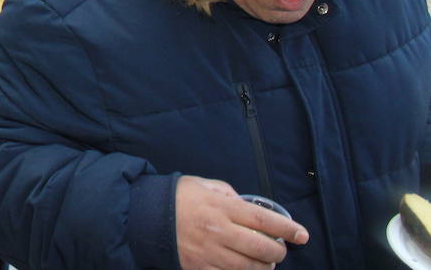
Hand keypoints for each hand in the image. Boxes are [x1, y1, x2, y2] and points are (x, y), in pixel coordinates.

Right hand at [175, 176, 307, 269]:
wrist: (143, 215)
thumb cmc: (175, 197)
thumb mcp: (202, 185)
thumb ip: (227, 193)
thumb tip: (245, 204)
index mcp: (221, 207)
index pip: (264, 219)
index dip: (287, 229)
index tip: (302, 235)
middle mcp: (219, 230)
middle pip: (261, 247)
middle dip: (278, 252)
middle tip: (280, 250)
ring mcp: (210, 252)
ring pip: (249, 268)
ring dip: (264, 267)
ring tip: (266, 263)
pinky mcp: (200, 267)